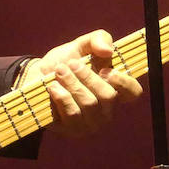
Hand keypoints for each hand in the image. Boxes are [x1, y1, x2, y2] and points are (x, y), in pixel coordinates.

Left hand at [19, 29, 142, 137]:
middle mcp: (106, 110)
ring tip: (59, 72)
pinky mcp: (71, 129)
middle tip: (69, 64)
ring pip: (89, 104)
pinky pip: (72, 115)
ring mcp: (90, 123)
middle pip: (107, 96)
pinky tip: (53, 87)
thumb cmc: (65, 62)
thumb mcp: (80, 45)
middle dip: (86, 76)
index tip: (104, 69)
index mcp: (114, 89)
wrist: (36, 76)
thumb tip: (108, 51)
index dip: (123, 82)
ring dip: (72, 84)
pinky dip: (61, 97)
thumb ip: (98, 39)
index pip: (133, 92)